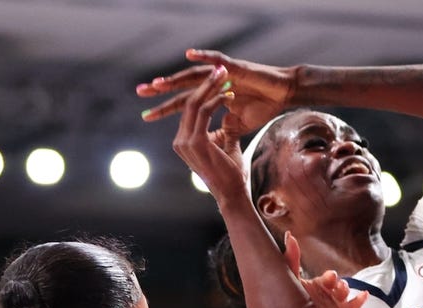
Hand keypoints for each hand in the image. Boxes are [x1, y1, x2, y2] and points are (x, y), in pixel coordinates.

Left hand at [137, 49, 294, 132]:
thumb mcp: (237, 127)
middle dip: (161, 90)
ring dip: (176, 77)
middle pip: (182, 87)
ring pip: (194, 75)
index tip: (146, 115)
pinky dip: (203, 56)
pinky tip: (189, 54)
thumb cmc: (263, 108)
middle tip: (141, 91)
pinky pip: (217, 59)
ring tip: (158, 82)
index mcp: (211, 97)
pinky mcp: (235, 67)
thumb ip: (223, 131)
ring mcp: (223, 73)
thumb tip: (212, 139)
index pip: (184, 103)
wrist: (281, 96)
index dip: (166, 108)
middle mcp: (213, 83)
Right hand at [162, 65, 249, 204]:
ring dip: (210, 87)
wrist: (233, 194)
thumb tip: (229, 115)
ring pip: (195, 104)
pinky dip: (216, 100)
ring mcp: (185, 141)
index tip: (219, 80)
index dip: (204, 93)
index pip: (191, 110)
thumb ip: (226, 131)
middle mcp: (181, 140)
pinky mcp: (195, 142)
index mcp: (185, 141)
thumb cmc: (232, 174)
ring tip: (224, 74)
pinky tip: (229, 94)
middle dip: (205, 84)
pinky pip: (204, 113)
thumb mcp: (228, 147)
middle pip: (189, 102)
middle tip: (219, 68)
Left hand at [283, 232, 381, 307]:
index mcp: (321, 286)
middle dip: (344, 287)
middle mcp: (331, 298)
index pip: (330, 278)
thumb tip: (289, 236)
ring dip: (360, 300)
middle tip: (341, 288)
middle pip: (344, 290)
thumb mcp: (291, 279)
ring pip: (353, 305)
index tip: (330, 277)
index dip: (331, 277)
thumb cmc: (290, 301)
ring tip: (363, 295)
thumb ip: (291, 258)